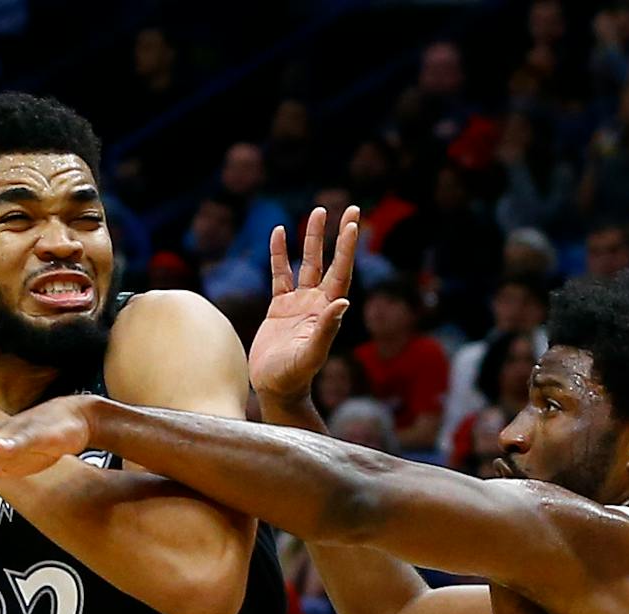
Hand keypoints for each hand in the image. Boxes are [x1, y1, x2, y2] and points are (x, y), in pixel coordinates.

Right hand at [251, 205, 360, 410]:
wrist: (276, 388)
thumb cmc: (294, 376)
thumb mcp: (311, 353)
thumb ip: (326, 329)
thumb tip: (342, 303)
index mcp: (327, 310)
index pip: (340, 272)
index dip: (347, 248)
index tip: (353, 223)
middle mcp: (316, 302)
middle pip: (329, 261)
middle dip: (338, 236)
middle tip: (350, 209)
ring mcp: (298, 303)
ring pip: (306, 263)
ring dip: (311, 239)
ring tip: (317, 211)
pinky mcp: (279, 307)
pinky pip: (280, 274)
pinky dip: (279, 254)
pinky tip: (279, 232)